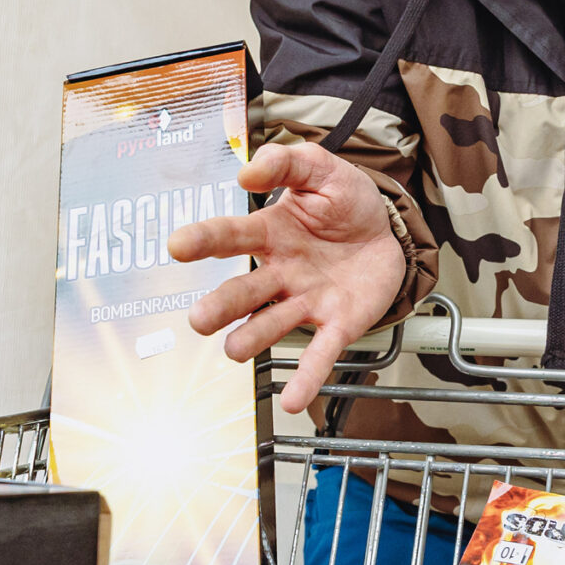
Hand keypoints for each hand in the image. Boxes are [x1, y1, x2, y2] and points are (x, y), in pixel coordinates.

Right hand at [168, 141, 405, 413]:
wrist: (388, 231)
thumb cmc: (346, 203)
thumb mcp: (321, 169)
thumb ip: (287, 164)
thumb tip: (247, 172)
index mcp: (270, 233)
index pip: (230, 236)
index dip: (204, 240)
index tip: (176, 247)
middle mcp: (280, 273)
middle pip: (243, 292)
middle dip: (220, 306)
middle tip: (198, 318)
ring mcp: (306, 302)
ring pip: (272, 325)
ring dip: (251, 339)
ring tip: (233, 350)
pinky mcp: (336, 325)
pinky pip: (319, 354)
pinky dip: (306, 378)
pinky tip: (293, 401)